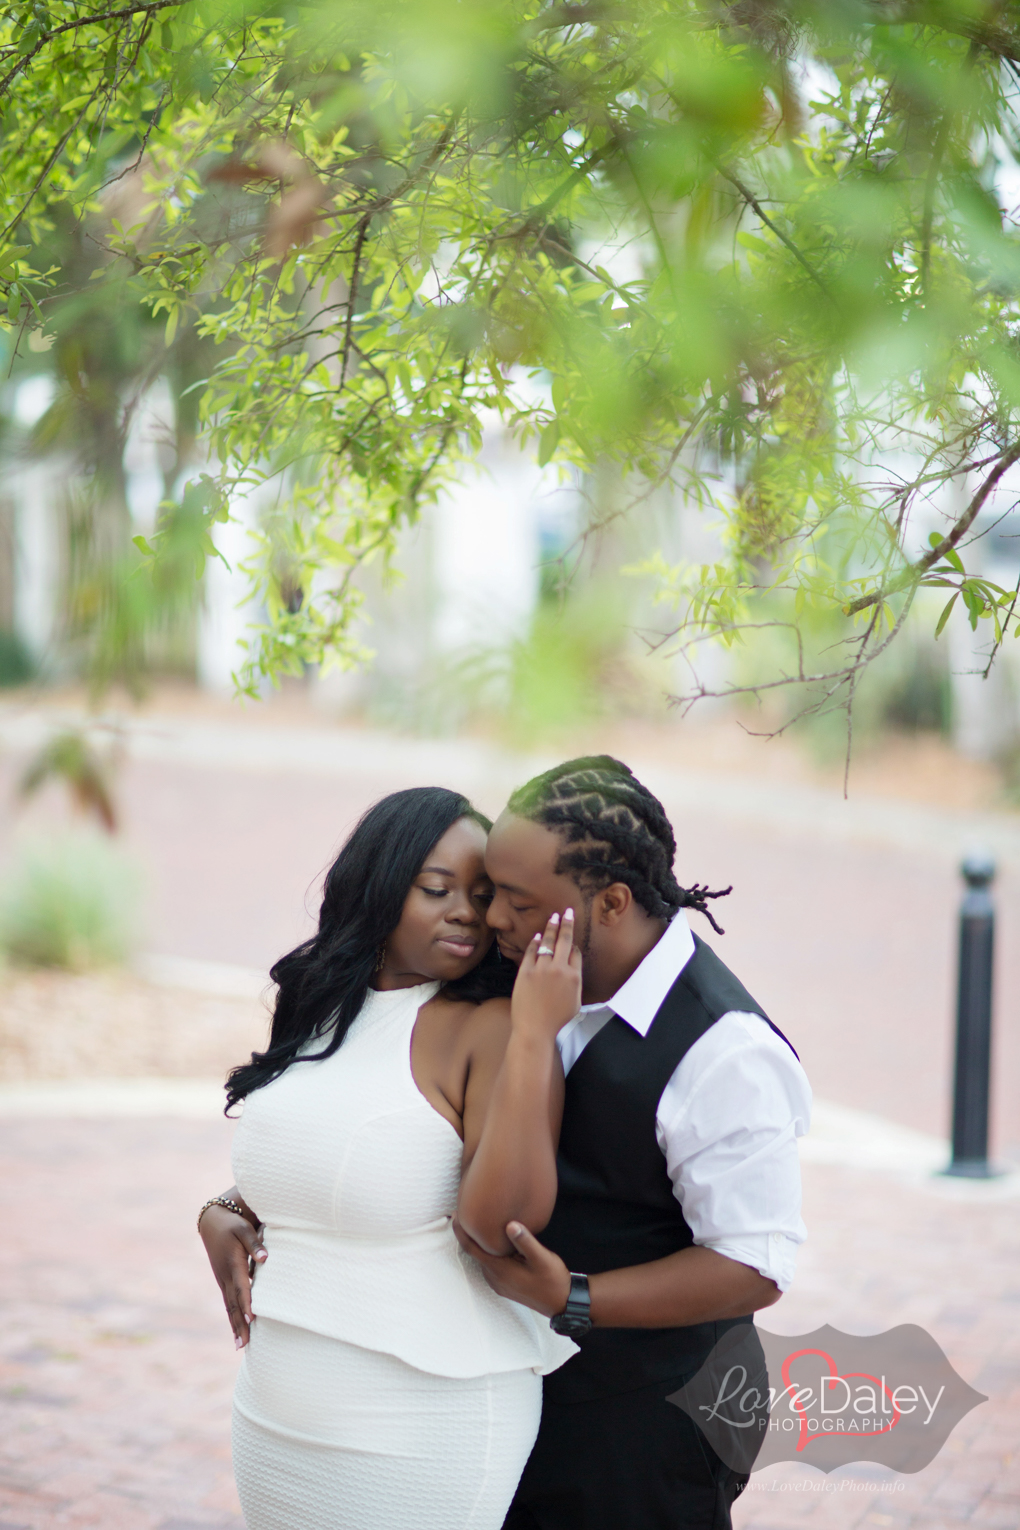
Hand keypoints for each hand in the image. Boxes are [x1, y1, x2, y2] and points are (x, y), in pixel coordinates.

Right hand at [199, 1204, 266, 1348]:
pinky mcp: (224, 1281)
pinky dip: (233, 1317)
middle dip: (239, 1324)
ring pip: (230, 1306)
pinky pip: (229, 1302)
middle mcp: (226, 1276)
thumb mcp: (243, 1228)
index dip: (247, 1303)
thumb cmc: (232, 1224)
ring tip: (240, 1345)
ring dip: (235, 1325)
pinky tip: (238, 1329)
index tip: (252, 1318)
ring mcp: (223, 1280)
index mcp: (232, 1264)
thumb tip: (265, 1258)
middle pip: (234, 1304)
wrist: (213, 1222)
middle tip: (244, 1345)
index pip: (241, 1287)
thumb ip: (254, 1243)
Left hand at [453, 1216, 571, 1317]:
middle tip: (465, 1212)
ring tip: (478, 1223)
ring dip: (479, 1243)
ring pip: (483, 1259)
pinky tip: (495, 1242)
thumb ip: (525, 1241)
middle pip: (475, 1253)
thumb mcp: (542, 1258)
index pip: (472, 1248)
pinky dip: (488, 1252)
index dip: (462, 1232)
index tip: (455, 1215)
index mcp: (500, 1270)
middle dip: (468, 1234)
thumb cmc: (553, 1280)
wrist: (562, 1303)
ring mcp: (499, 1283)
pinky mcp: (505, 1285)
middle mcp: (495, 1278)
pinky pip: (491, 1265)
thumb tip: (509, 1224)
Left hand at [511, 908, 581, 1038]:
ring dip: (551, 928)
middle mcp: (559, 969)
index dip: (574, 946)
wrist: (535, 1030)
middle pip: (564, 940)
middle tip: (567, 911)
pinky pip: (531, 952)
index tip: (572, 941)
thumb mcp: (575, 1002)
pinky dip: (534, 943)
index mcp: (574, 977)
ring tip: (553, 917)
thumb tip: (574, 968)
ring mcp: (541, 969)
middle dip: (567, 923)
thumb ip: (576, 983)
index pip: (575, 953)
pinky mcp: (525, 972)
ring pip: (547, 942)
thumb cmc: (556, 1021)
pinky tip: (536, 936)